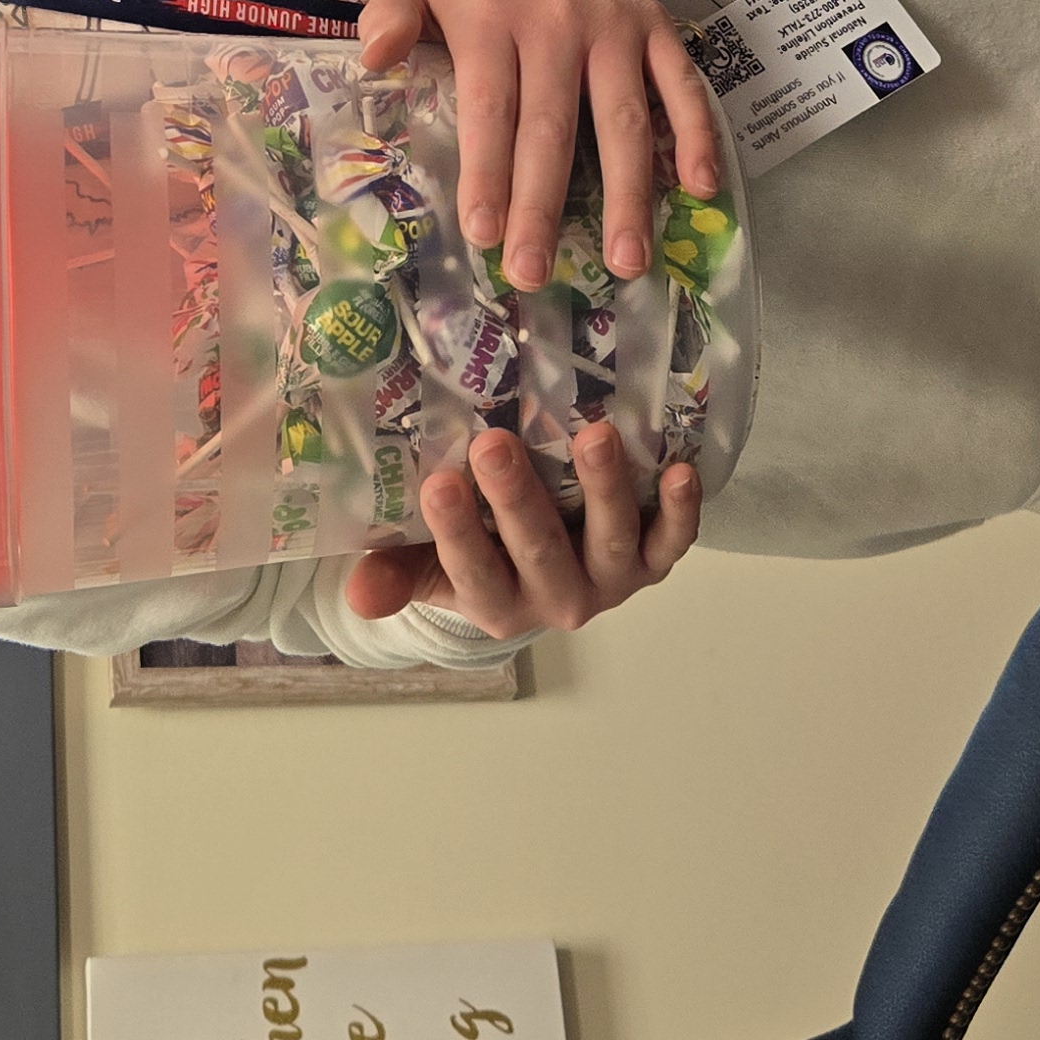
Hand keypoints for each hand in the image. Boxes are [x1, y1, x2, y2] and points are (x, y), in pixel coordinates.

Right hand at [341, 419, 704, 634]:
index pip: (473, 572)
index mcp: (497, 603)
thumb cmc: (481, 554)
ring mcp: (611, 579)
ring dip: (604, 491)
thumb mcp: (429, 567)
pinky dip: (682, 511)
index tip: (438, 485)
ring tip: (594, 437)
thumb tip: (357, 594)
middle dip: (518, 500)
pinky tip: (680, 470)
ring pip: (612, 541)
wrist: (547, 574)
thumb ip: (396, 572)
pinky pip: (673, 541)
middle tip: (494, 443)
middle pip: (540, 553)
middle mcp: (559, 599)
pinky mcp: (654, 559)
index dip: (458, 533)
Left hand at [355, 0, 722, 288]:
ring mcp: (614, 26)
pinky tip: (698, 188)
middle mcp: (558, 22)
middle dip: (543, 206)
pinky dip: (696, 134)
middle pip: (552, 128)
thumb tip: (372, 56)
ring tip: (624, 261)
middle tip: (534, 271)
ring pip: (622, 119)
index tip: (482, 233)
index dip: (488, 171)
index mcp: (494, 18)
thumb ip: (387, 13)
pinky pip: (681, 85)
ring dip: (628, 194)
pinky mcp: (656, 26)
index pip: (490, 106)